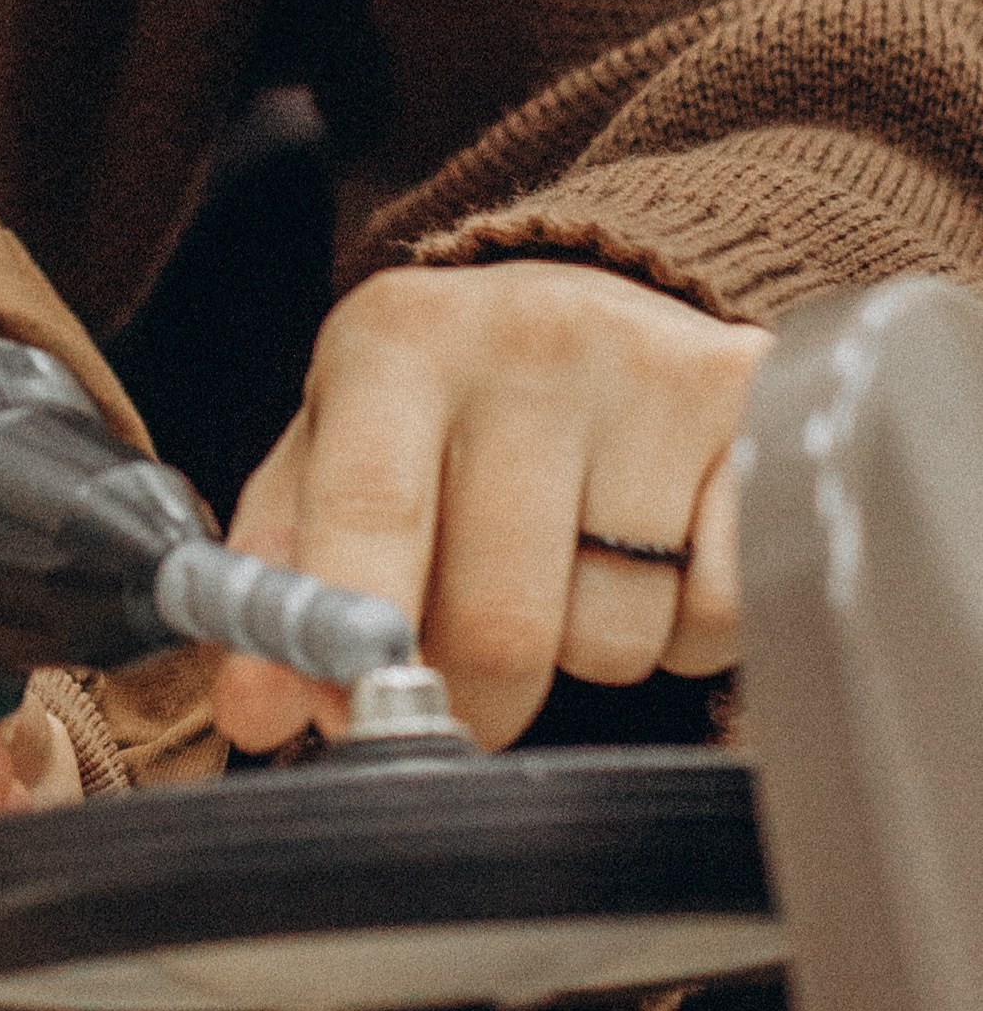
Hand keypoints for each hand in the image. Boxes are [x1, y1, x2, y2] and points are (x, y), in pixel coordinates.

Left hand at [209, 262, 768, 754]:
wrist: (604, 289)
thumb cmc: (449, 401)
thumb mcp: (342, 444)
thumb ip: (285, 572)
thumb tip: (252, 711)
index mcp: (399, 341)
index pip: (370, 517)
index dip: (361, 646)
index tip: (352, 721)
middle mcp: (527, 338)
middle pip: (498, 619)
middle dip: (474, 699)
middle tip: (468, 690)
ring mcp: (650, 371)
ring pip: (612, 636)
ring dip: (584, 652)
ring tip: (569, 566)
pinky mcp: (757, 413)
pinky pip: (715, 616)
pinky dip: (683, 630)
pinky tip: (656, 556)